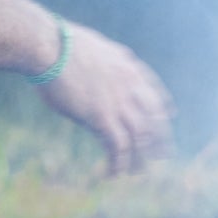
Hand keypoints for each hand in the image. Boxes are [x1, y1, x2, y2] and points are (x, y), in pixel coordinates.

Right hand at [39, 24, 174, 175]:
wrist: (48, 45)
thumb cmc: (58, 44)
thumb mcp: (90, 49)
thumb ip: (102, 64)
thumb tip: (92, 72)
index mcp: (128, 67)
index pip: (155, 91)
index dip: (162, 108)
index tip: (168, 116)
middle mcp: (130, 85)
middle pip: (154, 118)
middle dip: (160, 139)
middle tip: (162, 155)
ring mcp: (118, 102)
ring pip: (140, 137)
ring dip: (140, 157)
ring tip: (138, 172)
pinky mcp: (101, 117)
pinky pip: (118, 146)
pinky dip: (119, 162)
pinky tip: (114, 173)